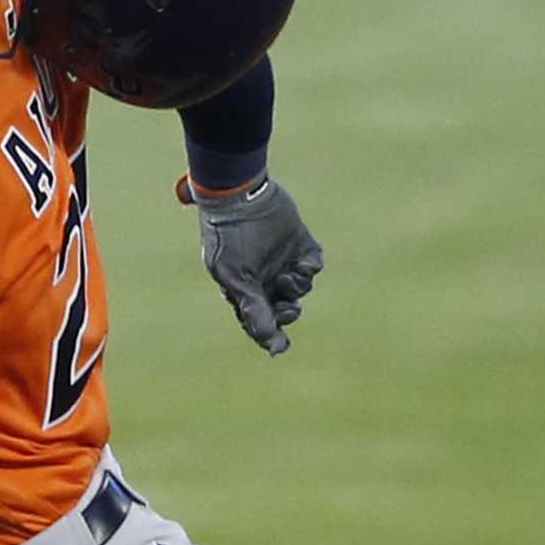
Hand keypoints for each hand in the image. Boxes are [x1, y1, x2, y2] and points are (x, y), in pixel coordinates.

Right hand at [178, 173, 321, 354]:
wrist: (239, 195)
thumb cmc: (231, 239)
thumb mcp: (238, 279)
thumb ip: (255, 311)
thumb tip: (274, 349)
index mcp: (244, 289)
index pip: (259, 321)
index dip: (270, 334)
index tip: (281, 345)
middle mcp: (264, 277)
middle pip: (283, 308)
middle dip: (287, 314)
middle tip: (289, 310)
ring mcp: (282, 260)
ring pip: (300, 288)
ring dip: (297, 289)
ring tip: (288, 277)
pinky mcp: (300, 243)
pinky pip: (314, 265)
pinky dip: (310, 268)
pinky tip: (300, 264)